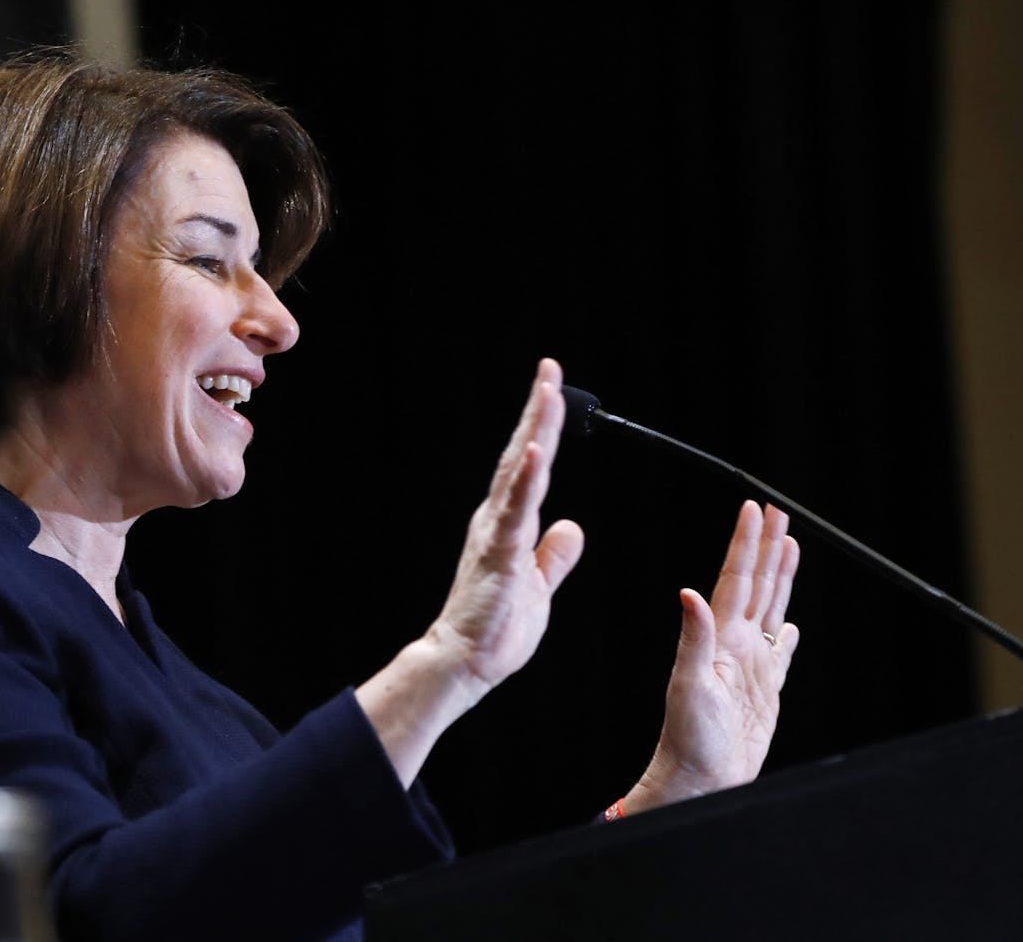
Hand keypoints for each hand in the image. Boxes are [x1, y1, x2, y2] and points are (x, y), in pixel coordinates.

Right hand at [356, 359, 584, 786]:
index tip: (552, 390)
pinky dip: (525, 480)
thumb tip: (570, 527)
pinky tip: (534, 451)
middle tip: (550, 371)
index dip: (543, 429)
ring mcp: (495, 534)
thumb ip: (552, 556)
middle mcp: (498, 520)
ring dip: (534, 431)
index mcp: (509, 526)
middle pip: (522, 456)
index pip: (531, 468)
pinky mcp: (497, 554)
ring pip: (518, 472)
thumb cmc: (494, 629)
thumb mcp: (538, 586)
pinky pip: (515, 511)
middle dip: (537, 412)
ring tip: (547, 392)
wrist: (464, 663)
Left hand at [626, 501, 800, 812]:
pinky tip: (792, 625)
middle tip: (777, 512)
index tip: (754, 508)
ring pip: (772, 610)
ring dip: (780, 578)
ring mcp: (751, 666)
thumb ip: (693, 639)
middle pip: (756, 584)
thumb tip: (688, 593)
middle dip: (767, 547)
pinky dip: (788, 636)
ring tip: (788, 546)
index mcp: (720, 638)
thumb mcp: (688, 686)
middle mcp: (736, 645)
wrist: (697, 779)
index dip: (745, 543)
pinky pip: (781, 656)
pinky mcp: (764, 692)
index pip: (736, 579)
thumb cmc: (688, 739)